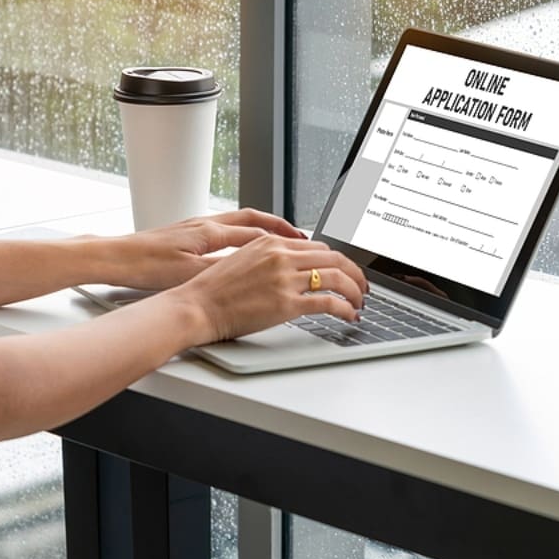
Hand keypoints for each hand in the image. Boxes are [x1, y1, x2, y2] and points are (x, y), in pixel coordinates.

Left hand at [104, 208, 304, 290]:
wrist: (115, 257)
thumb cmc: (146, 264)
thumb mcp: (189, 273)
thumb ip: (223, 270)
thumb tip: (251, 270)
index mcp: (210, 232)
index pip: (257, 233)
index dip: (283, 240)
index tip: (303, 246)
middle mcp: (205, 223)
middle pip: (252, 219)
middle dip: (278, 226)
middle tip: (299, 236)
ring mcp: (195, 226)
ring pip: (238, 221)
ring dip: (261, 228)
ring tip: (277, 238)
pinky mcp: (185, 233)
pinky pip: (224, 228)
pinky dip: (241, 234)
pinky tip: (240, 246)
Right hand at [168, 233, 368, 344]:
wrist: (196, 306)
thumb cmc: (213, 290)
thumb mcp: (243, 261)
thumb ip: (269, 260)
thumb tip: (292, 269)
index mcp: (270, 242)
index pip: (317, 246)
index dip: (337, 260)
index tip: (344, 271)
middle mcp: (281, 255)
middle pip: (333, 257)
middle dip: (354, 273)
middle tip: (362, 286)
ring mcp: (285, 278)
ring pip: (336, 277)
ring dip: (354, 291)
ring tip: (359, 302)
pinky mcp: (286, 303)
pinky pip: (328, 302)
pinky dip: (345, 308)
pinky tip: (349, 315)